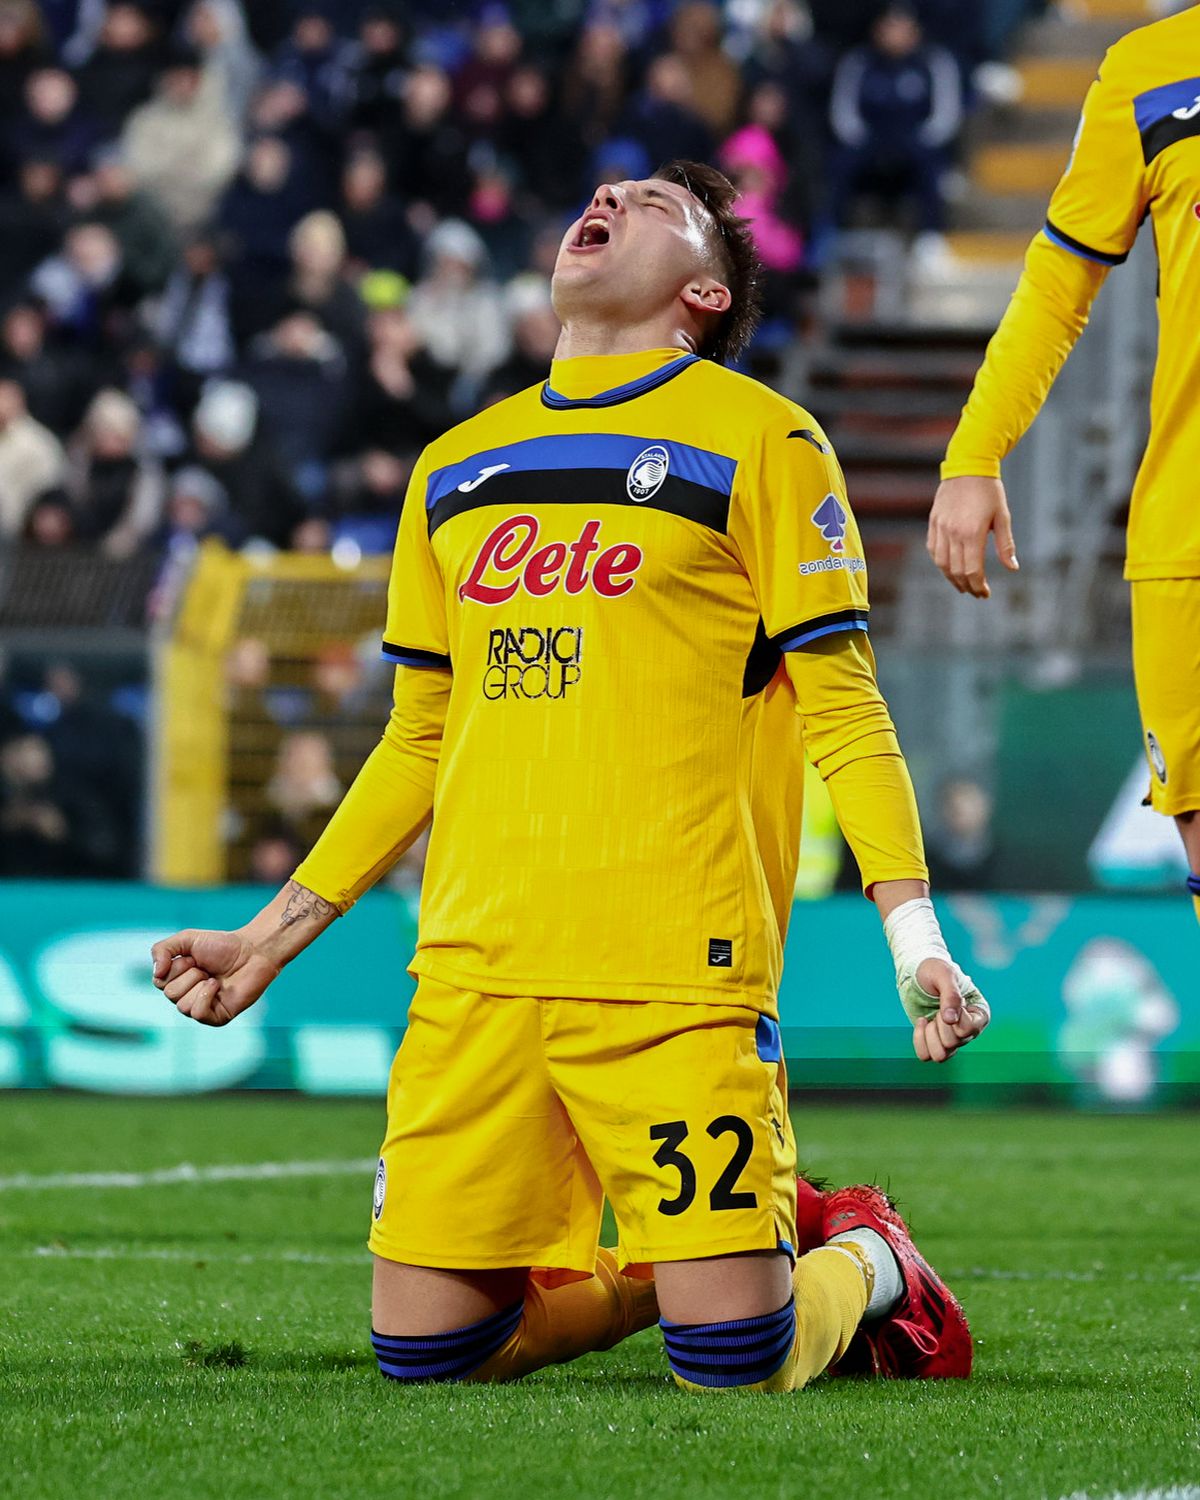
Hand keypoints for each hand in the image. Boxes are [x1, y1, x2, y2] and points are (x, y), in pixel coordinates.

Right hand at [150, 928, 279, 1026]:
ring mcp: (202, 1008)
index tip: (193, 957)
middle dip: (190, 975)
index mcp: (177, 980)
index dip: (176, 966)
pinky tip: (218, 987)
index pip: (159, 981)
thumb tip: (156, 973)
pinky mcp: (217, 1017)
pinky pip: (198, 1014)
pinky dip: (206, 997)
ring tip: (214, 978)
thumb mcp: (187, 939)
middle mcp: (187, 996)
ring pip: (183, 1006)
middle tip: (206, 968)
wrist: (253, 951)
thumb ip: (162, 950)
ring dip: (199, 985)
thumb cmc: (222, 945)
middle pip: (170, 994)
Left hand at [910, 958, 990, 1063]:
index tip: (948, 1000)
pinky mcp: (935, 1042)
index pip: (969, 1029)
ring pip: (940, 1056)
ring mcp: (952, 1039)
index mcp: (980, 1015)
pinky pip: (925, 1055)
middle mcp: (969, 1031)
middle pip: (952, 1043)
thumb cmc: (935, 970)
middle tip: (937, 1008)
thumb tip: (950, 1021)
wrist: (919, 973)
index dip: (953, 1016)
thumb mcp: (944, 975)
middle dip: (939, 1024)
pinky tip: (922, 1022)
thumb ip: (951, 996)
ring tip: (929, 1019)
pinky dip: (919, 1040)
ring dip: (929, 1035)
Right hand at [927, 475, 1018, 597]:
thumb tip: (1012, 568)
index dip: (979, 586)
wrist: (968, 466)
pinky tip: (949, 568)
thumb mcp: (1002, 516)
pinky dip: (941, 563)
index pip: (972, 570)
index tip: (985, 593)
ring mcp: (940, 528)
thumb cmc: (989, 491)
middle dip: (967, 586)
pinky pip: (933, 550)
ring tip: (963, 585)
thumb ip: (1006, 545)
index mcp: (972, 533)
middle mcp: (953, 533)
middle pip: (956, 571)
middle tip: (977, 593)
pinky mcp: (933, 523)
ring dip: (952, 578)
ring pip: (942, 564)